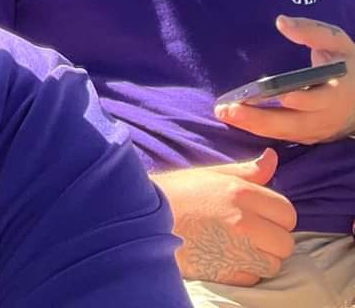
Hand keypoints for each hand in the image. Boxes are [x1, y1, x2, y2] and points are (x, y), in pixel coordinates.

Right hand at [152, 149, 295, 284]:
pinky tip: (228, 258)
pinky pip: (255, 278)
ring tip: (240, 246)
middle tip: (252, 233)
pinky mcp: (228, 274)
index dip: (277, 215)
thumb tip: (273, 157)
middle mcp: (244, 222)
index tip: (262, 216)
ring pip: (274, 263)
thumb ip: (248, 171)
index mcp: (242, 193)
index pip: (287, 212)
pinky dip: (246, 271)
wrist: (146, 220)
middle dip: (273, 239)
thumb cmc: (179, 193)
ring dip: (262, 258)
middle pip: (285, 242)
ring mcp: (238, 251)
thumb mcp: (212, 174)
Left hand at [214, 16, 354, 143]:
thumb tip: (281, 22)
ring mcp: (318, 129)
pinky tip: (238, 122)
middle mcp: (326, 116)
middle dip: (260, 118)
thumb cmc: (347, 63)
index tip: (280, 94)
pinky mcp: (310, 136)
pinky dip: (261, 132)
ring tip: (225, 114)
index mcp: (337, 91)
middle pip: (292, 122)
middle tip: (229, 110)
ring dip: (254, 126)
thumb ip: (311, 31)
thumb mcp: (337, 41)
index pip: (319, 99)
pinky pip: (284, 136)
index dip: (302, 98)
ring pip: (285, 132)